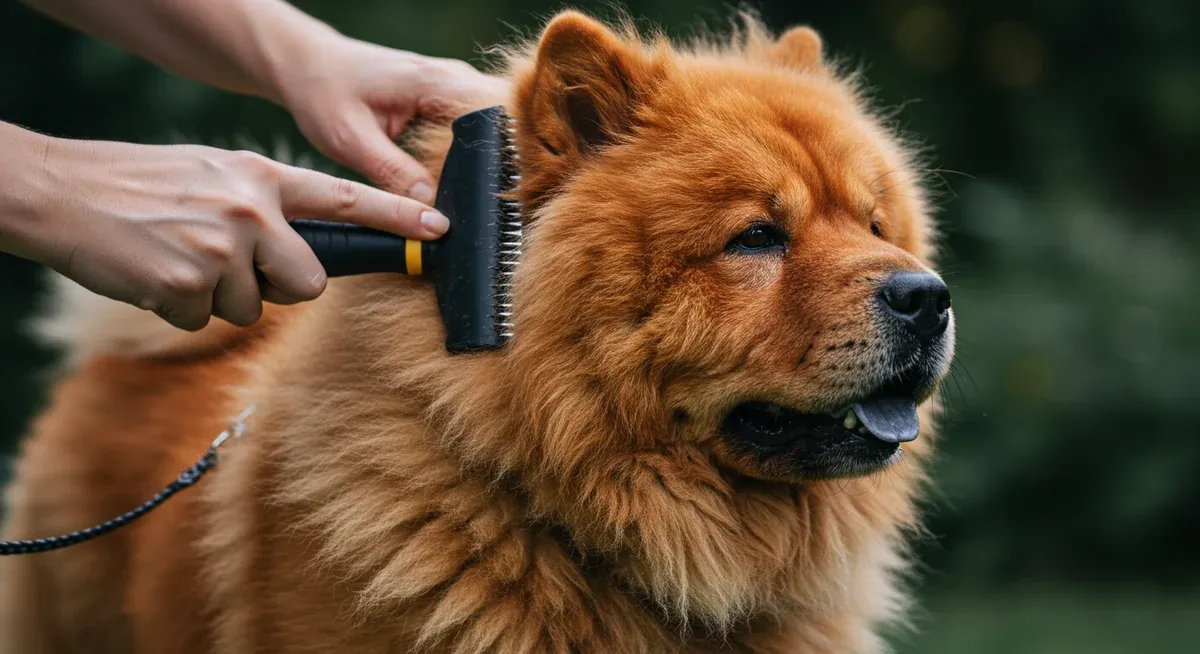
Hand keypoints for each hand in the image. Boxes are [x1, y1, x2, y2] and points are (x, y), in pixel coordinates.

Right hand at [19, 134, 449, 330]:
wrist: (64, 192)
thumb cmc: (144, 185)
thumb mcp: (215, 174)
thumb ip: (266, 204)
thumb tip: (307, 248)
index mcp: (262, 177)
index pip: (346, 199)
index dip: (398, 216)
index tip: (441, 227)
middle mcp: (251, 211)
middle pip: (309, 281)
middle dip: (282, 286)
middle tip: (239, 267)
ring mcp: (220, 248)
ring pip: (252, 307)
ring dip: (218, 296)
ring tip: (179, 258)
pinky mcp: (185, 283)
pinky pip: (203, 318)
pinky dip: (178, 306)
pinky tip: (154, 273)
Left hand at [271, 35, 508, 200]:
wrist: (308, 64)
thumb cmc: (323, 92)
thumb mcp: (350, 140)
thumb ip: (393, 174)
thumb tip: (430, 210)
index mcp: (435, 82)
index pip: (494, 117)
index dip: (502, 156)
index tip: (495, 194)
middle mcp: (454, 78)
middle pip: (504, 122)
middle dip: (503, 162)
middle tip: (492, 204)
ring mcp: (455, 85)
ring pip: (495, 125)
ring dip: (492, 158)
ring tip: (486, 196)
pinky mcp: (449, 96)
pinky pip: (478, 125)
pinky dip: (476, 152)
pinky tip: (468, 179)